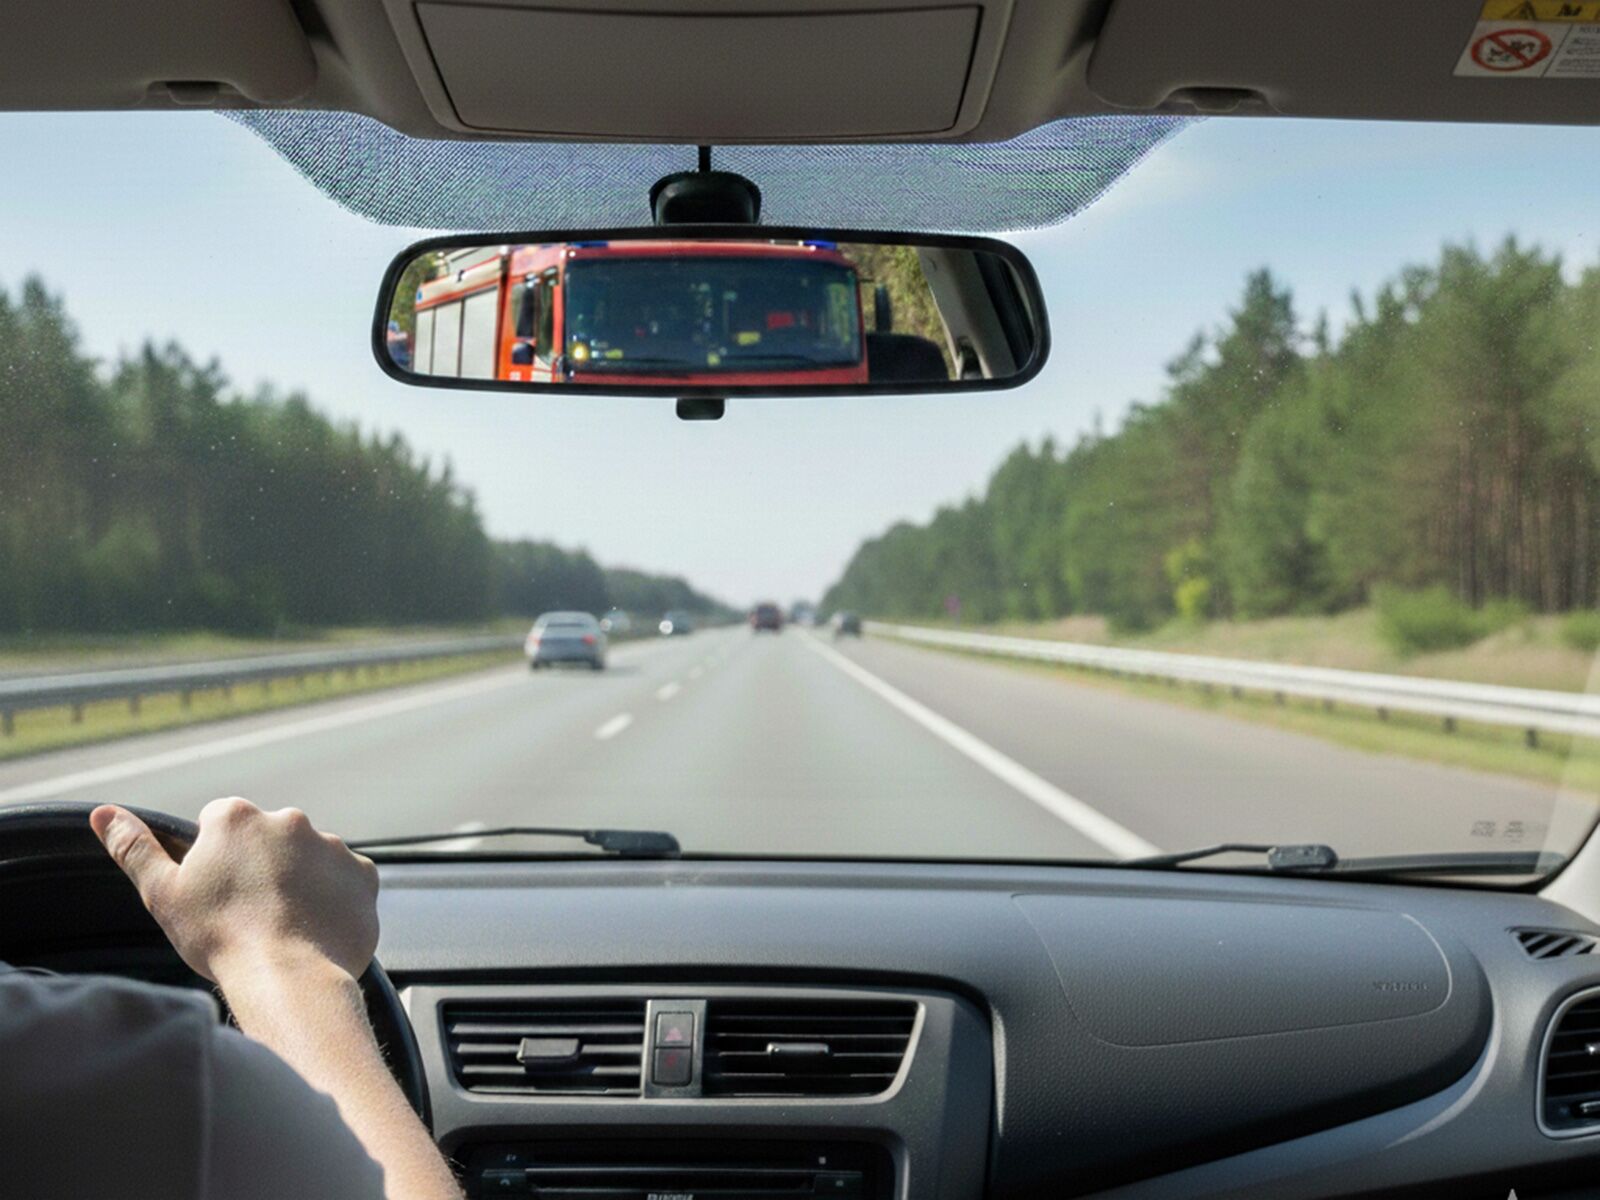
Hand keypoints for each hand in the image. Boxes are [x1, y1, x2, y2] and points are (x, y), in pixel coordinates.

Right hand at [90, 798, 379, 986]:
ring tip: (282, 926)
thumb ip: (135, 849)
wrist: (287, 979)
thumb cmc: (219, 939)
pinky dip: (333, 900)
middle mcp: (290, 820)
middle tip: (248, 913)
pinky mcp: (364, 874)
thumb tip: (103, 814)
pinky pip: (345, 882)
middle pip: (267, 839)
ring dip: (298, 882)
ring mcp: (332, 846)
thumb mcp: (163, 894)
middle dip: (259, 867)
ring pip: (308, 860)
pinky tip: (314, 929)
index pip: (219, 824)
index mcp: (237, 817)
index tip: (216, 891)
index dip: (214, 859)